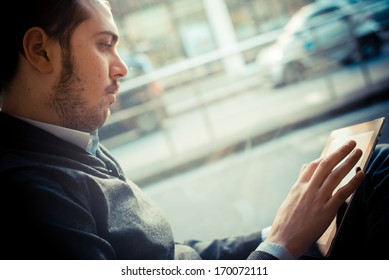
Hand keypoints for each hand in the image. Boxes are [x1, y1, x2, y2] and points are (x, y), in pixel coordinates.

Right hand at [265, 140, 363, 257]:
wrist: (283, 238)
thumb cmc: (285, 221)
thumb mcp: (290, 199)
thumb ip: (299, 183)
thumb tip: (304, 168)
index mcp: (298, 186)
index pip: (313, 166)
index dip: (326, 157)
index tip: (335, 152)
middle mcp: (308, 189)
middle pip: (326, 165)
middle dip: (339, 152)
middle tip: (350, 143)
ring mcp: (318, 199)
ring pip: (336, 175)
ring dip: (348, 161)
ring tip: (357, 152)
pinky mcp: (326, 210)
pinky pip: (342, 193)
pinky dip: (353, 182)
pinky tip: (361, 175)